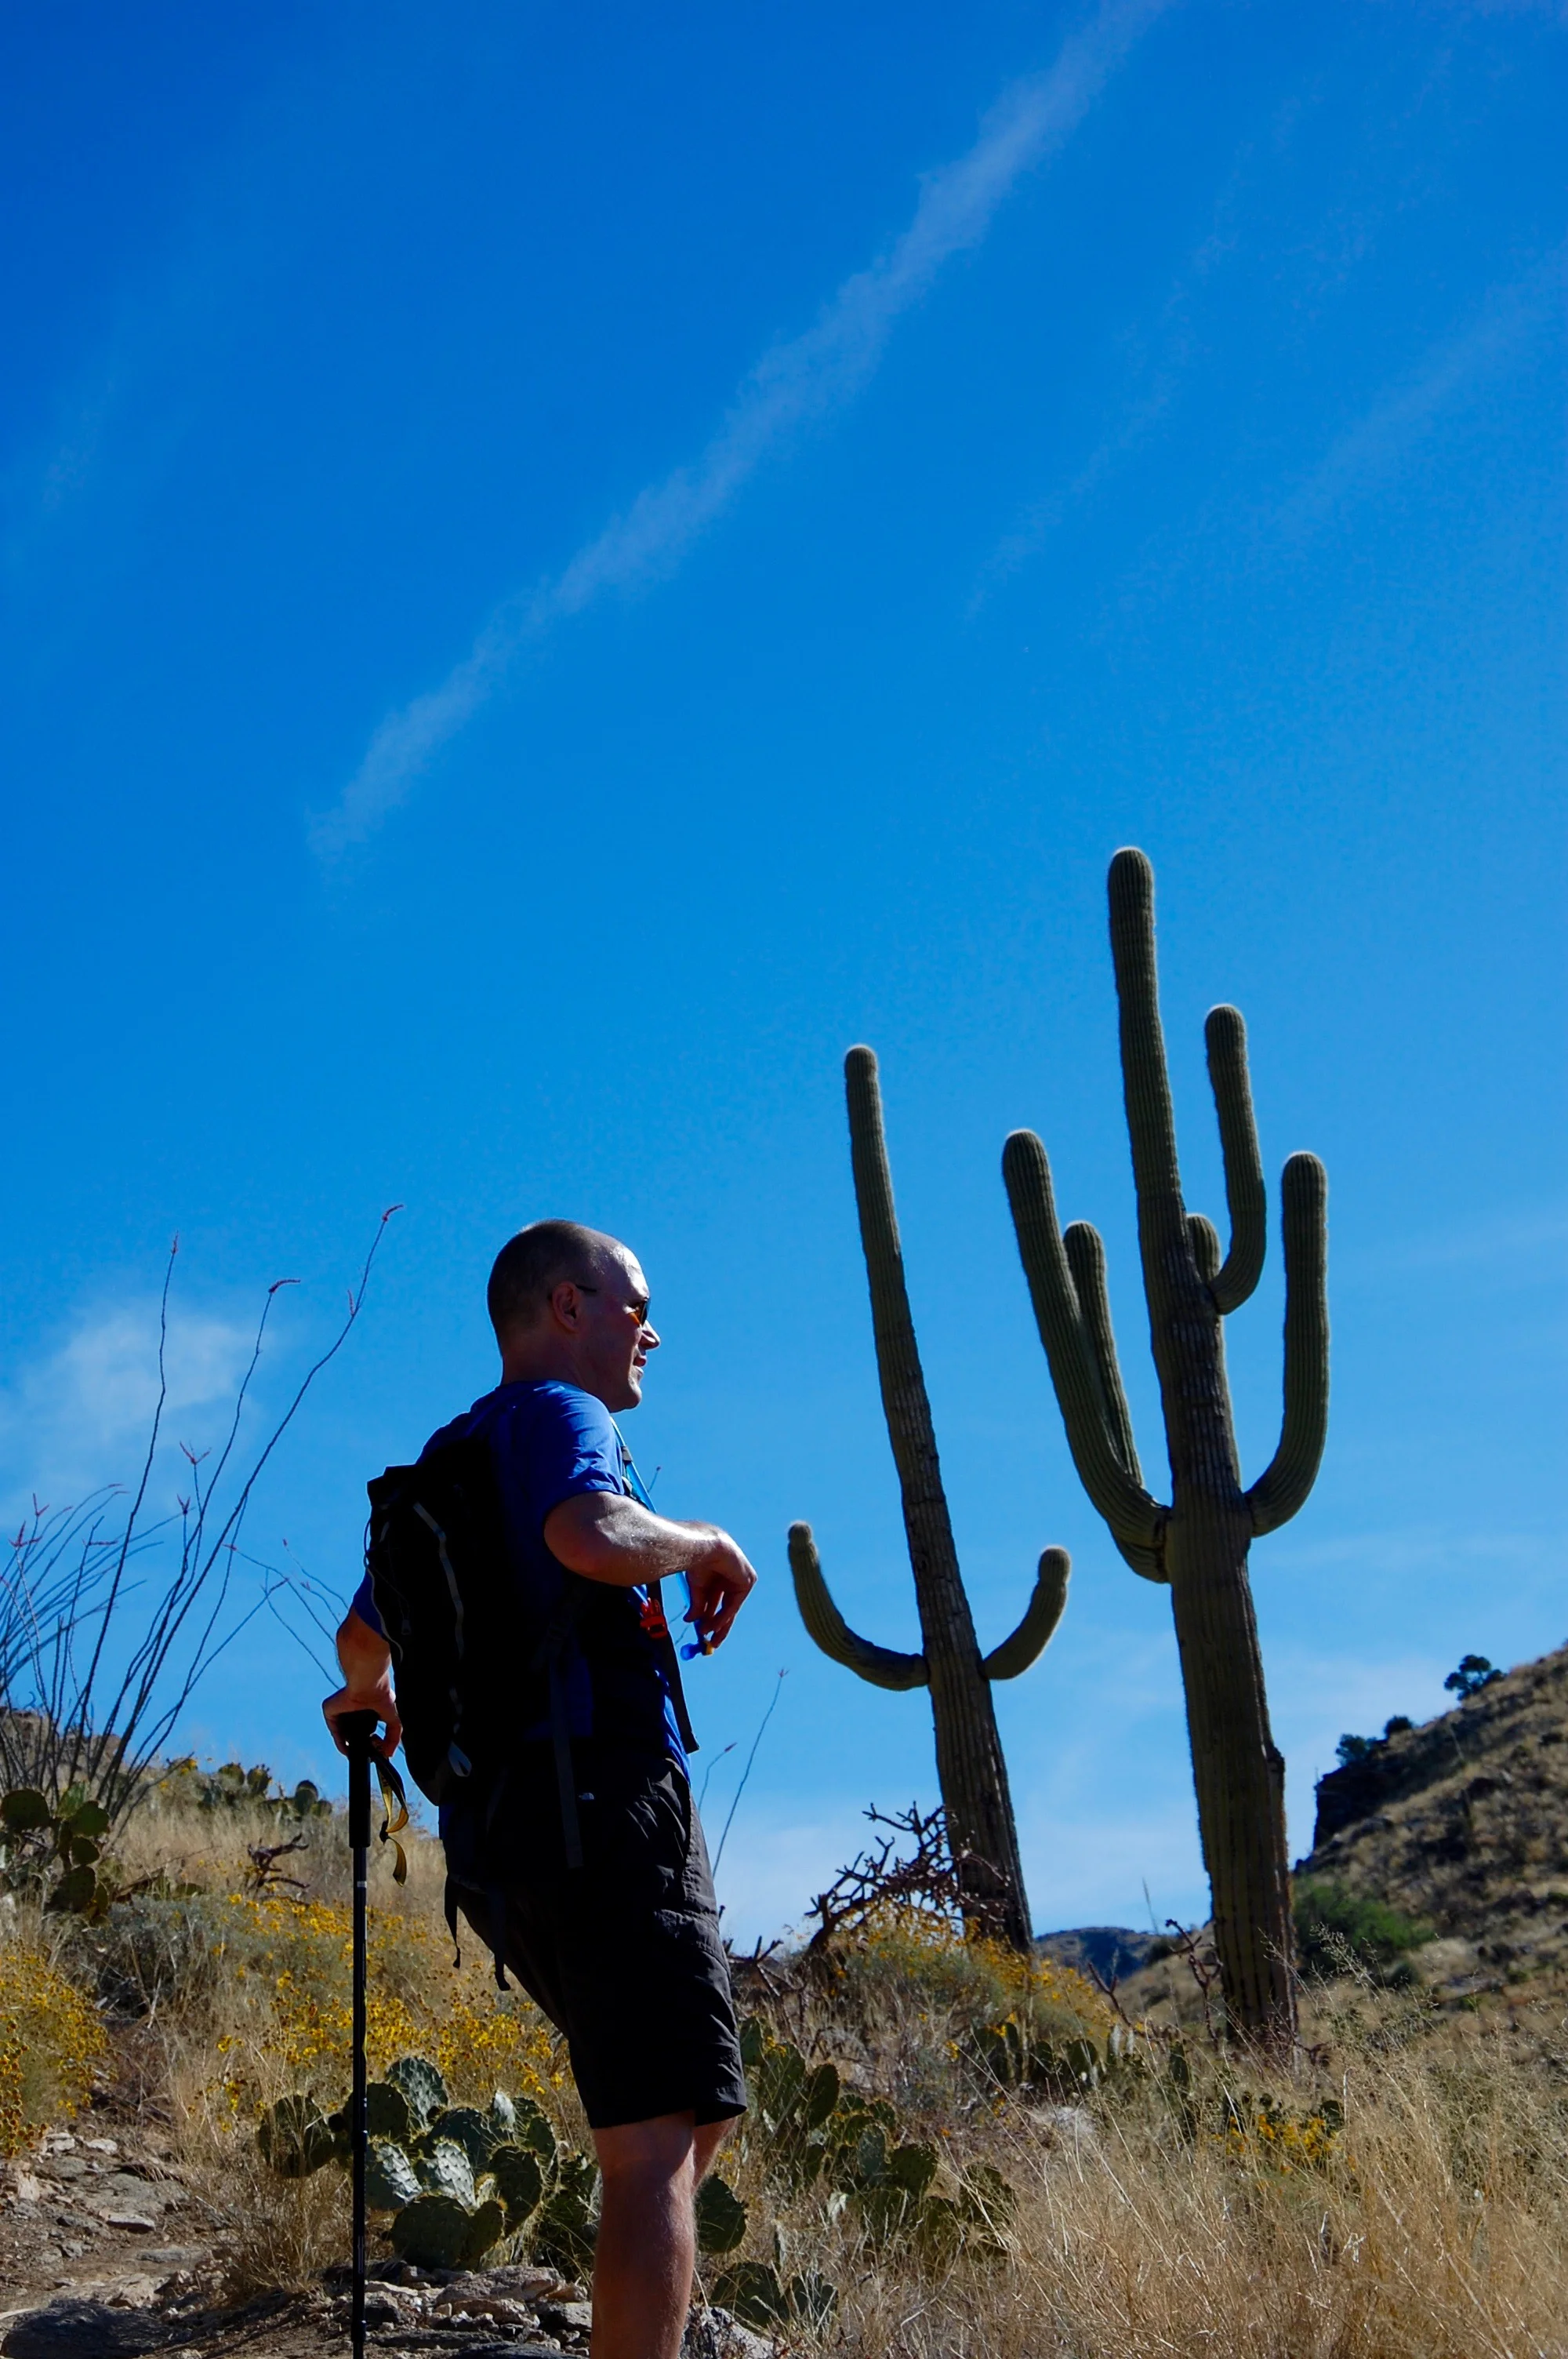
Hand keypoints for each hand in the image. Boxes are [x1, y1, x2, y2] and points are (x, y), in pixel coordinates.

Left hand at [321, 1674, 401, 1761]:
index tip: (377, 1744)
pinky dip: (340, 1743)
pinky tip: (348, 1749)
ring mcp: (339, 1711)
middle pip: (353, 1734)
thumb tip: (388, 1754)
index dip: (371, 1740)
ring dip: (351, 1744)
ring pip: (343, 1734)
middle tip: (370, 1747)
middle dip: (361, 1743)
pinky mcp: (329, 1711)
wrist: (368, 1686)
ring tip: (361, 1749)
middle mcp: (351, 1710)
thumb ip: (393, 1738)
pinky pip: (334, 1731)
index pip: (365, 1729)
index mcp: (365, 1709)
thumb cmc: (381, 1696)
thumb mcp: (393, 1720)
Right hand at [682, 1527, 756, 1650]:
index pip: (717, 1602)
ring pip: (730, 1609)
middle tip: (711, 1643)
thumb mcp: (697, 1588)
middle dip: (718, 1626)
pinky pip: (734, 1605)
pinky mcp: (747, 1582)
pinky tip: (713, 1626)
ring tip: (707, 1636)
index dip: (710, 1617)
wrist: (705, 1547)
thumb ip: (697, 1606)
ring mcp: (741, 1580)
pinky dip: (723, 1617)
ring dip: (718, 1624)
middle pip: (726, 1608)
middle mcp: (731, 1579)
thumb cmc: (697, 1562)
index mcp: (718, 1577)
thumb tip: (690, 1622)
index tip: (703, 1633)